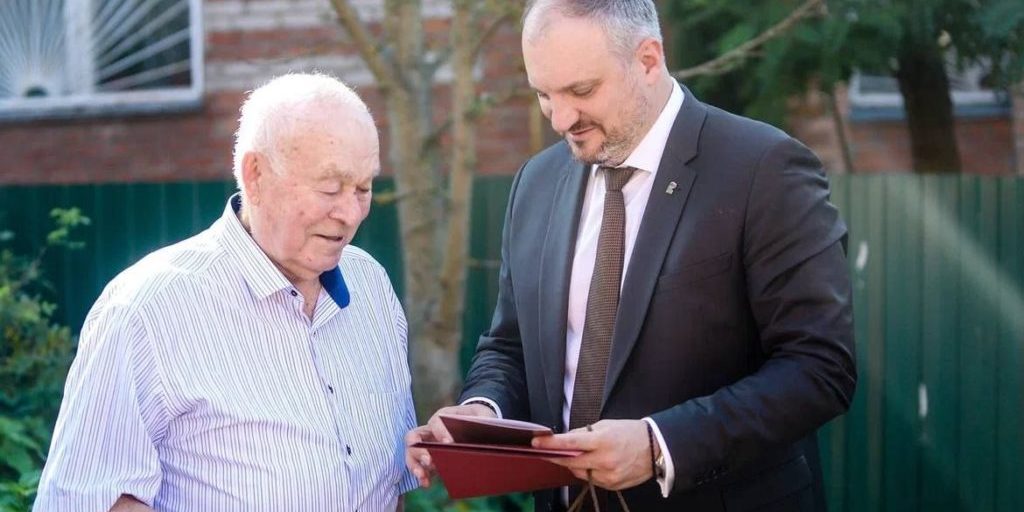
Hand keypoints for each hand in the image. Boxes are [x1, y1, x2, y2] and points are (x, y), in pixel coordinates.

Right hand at [404, 403, 496, 487]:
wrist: (477, 423)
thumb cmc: (479, 418)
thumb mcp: (484, 415)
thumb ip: (485, 421)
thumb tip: (486, 434)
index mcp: (443, 416)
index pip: (435, 422)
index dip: (440, 432)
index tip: (449, 443)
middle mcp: (431, 430)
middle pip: (414, 437)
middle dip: (419, 450)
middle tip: (430, 461)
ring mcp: (428, 445)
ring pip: (412, 453)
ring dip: (415, 465)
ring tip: (422, 476)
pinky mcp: (431, 459)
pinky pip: (420, 466)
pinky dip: (421, 476)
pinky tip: (426, 484)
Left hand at [533, 419, 653, 490]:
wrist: (656, 449)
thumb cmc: (631, 432)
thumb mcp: (606, 425)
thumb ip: (585, 433)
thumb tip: (567, 439)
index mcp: (603, 441)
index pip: (571, 442)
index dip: (551, 444)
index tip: (536, 443)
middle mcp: (604, 460)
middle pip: (571, 462)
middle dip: (557, 456)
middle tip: (546, 451)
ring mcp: (608, 475)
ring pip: (580, 472)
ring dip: (575, 464)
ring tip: (582, 453)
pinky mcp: (612, 485)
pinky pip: (592, 479)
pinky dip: (588, 471)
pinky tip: (595, 463)